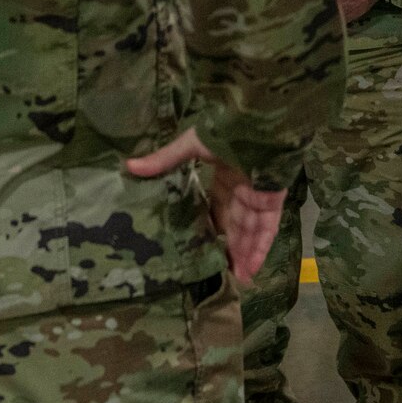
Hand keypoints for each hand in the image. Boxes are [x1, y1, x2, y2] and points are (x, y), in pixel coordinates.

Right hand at [124, 129, 286, 281]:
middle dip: (227, 248)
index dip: (207, 228)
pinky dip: (259, 249)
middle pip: (233, 225)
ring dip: (242, 255)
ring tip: (234, 281)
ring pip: (249, 232)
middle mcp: (241, 190)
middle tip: (216, 274)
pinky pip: (266, 229)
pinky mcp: (273, 200)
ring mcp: (258, 196)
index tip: (196, 249)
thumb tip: (128, 166)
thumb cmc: (227, 129)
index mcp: (222, 178)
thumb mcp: (193, 144)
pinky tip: (250, 270)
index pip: (214, 209)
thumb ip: (165, 159)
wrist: (263, 120)